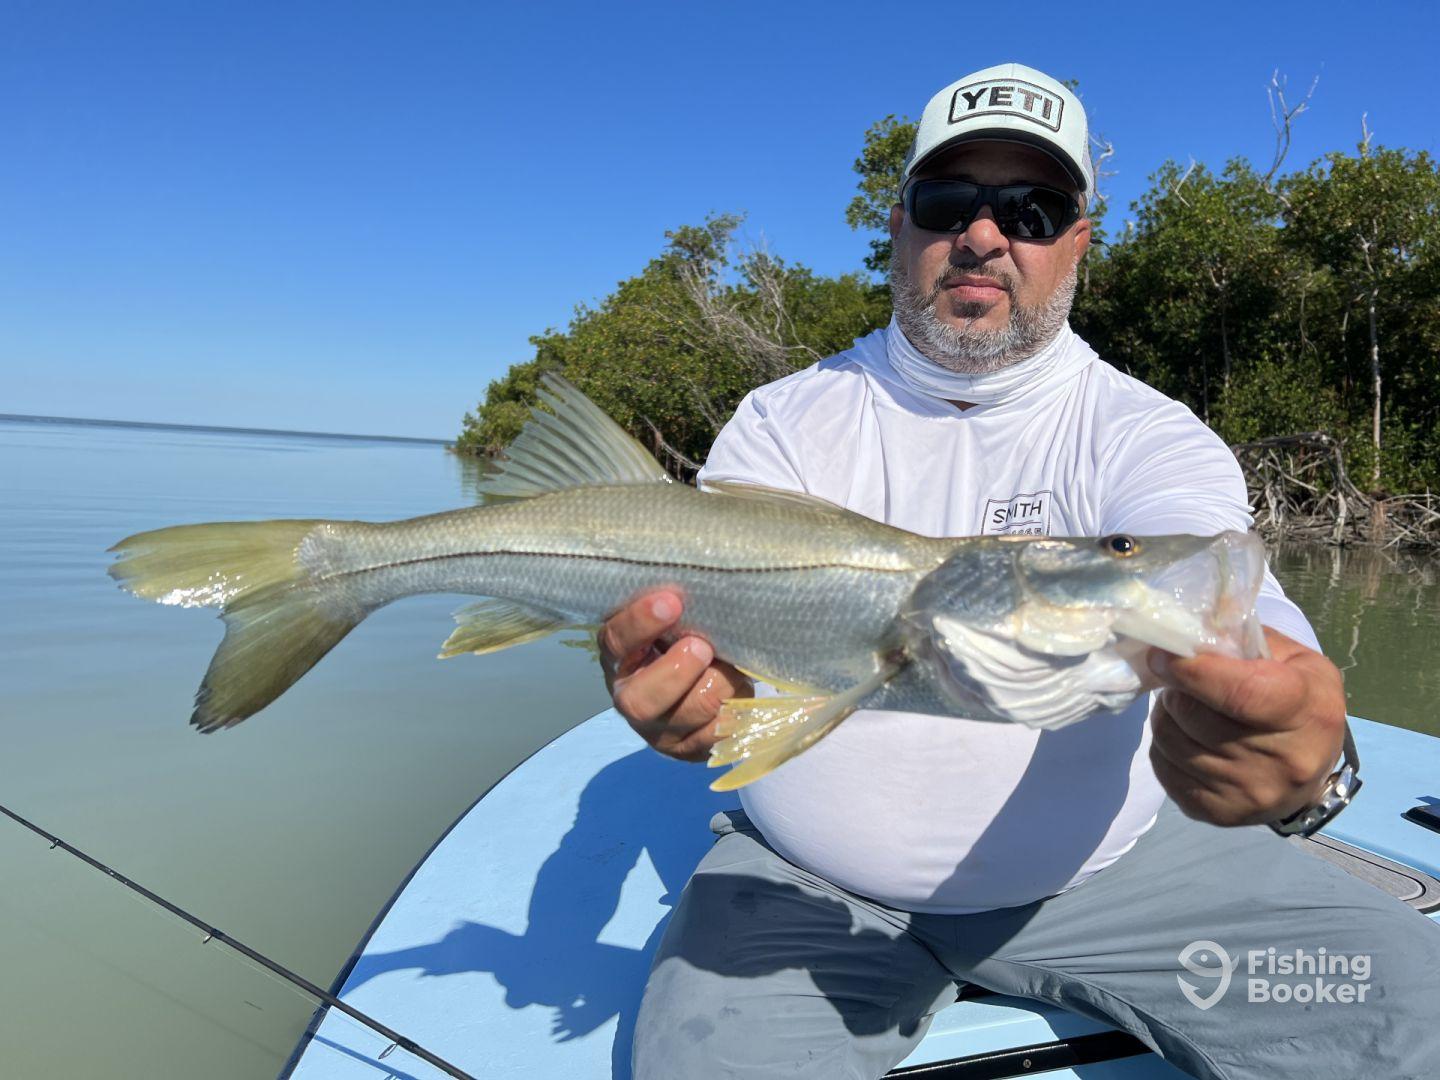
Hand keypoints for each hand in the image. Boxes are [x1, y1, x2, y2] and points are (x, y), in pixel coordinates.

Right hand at [597, 590, 752, 761]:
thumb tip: (698, 588)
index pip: (615, 642)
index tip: (672, 601)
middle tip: (703, 646)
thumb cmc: (683, 637)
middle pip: (641, 702)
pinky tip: (738, 686)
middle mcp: (630, 700)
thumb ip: (673, 609)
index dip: (640, 623)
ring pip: (689, 715)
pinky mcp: (690, 749)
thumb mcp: (671, 621)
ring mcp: (659, 732)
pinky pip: (716, 733)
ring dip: (718, 684)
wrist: (705, 678)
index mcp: (618, 658)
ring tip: (731, 664)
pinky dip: (734, 707)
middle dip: (678, 671)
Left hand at [1146, 627, 1346, 826]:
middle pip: (1194, 716)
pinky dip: (1165, 747)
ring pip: (1171, 741)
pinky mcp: (1219, 814)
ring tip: (1185, 709)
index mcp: (1307, 712)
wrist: (1312, 773)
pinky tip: (1187, 738)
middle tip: (1182, 681)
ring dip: (1167, 717)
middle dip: (1177, 690)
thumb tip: (1191, 627)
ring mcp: (1250, 794)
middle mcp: (1283, 761)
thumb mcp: (1296, 661)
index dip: (1193, 671)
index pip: (1240, 693)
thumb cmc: (1301, 702)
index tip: (1164, 655)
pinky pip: (1164, 769)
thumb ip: (1247, 638)